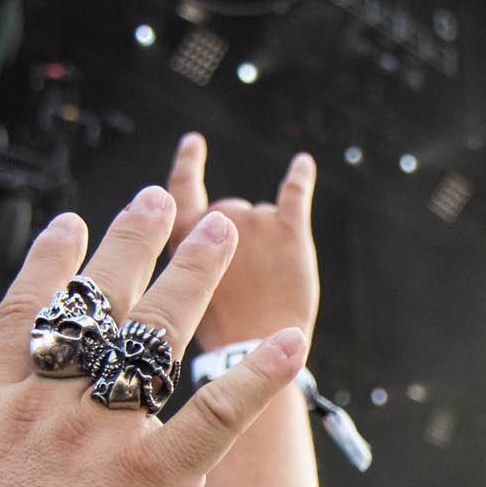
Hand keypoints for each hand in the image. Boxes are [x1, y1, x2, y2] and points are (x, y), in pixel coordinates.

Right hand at [0, 187, 308, 486]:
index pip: (27, 317)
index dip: (51, 264)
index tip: (72, 223)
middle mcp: (52, 410)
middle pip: (97, 309)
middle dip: (132, 246)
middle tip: (161, 199)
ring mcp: (106, 440)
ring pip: (154, 339)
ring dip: (193, 276)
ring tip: (222, 230)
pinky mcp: (159, 479)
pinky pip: (217, 415)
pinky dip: (258, 377)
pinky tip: (290, 342)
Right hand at [165, 133, 319, 346]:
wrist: (258, 345)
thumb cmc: (224, 326)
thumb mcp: (191, 285)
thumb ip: (199, 253)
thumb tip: (215, 232)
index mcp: (185, 235)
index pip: (182, 189)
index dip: (188, 165)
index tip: (194, 141)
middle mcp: (218, 217)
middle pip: (232, 212)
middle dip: (240, 240)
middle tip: (246, 283)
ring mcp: (255, 221)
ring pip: (263, 218)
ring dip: (267, 243)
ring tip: (267, 282)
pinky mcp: (290, 230)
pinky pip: (296, 194)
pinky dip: (300, 177)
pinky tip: (303, 163)